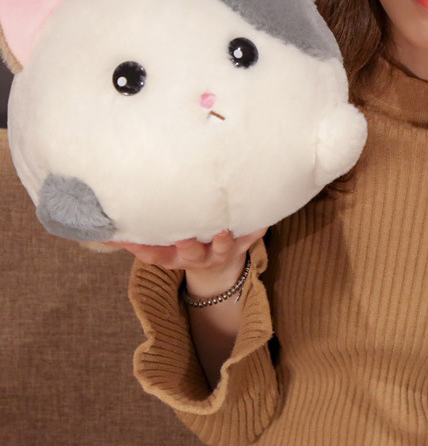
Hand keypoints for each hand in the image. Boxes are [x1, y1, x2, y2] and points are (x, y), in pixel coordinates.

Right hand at [107, 228, 266, 296]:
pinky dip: (257, 230)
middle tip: (185, 235)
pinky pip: (252, 238)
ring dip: (223, 240)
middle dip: (186, 245)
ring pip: (222, 249)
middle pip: (189, 254)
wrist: (220, 269)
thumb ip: (139, 234)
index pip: (155, 256)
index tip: (132, 239)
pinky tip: (263, 219)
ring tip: (224, 229)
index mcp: (174, 257)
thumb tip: (103, 218)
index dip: (142, 250)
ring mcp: (220, 253)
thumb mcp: (163, 245)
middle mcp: (196, 258)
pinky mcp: (242, 246)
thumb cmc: (185, 245)